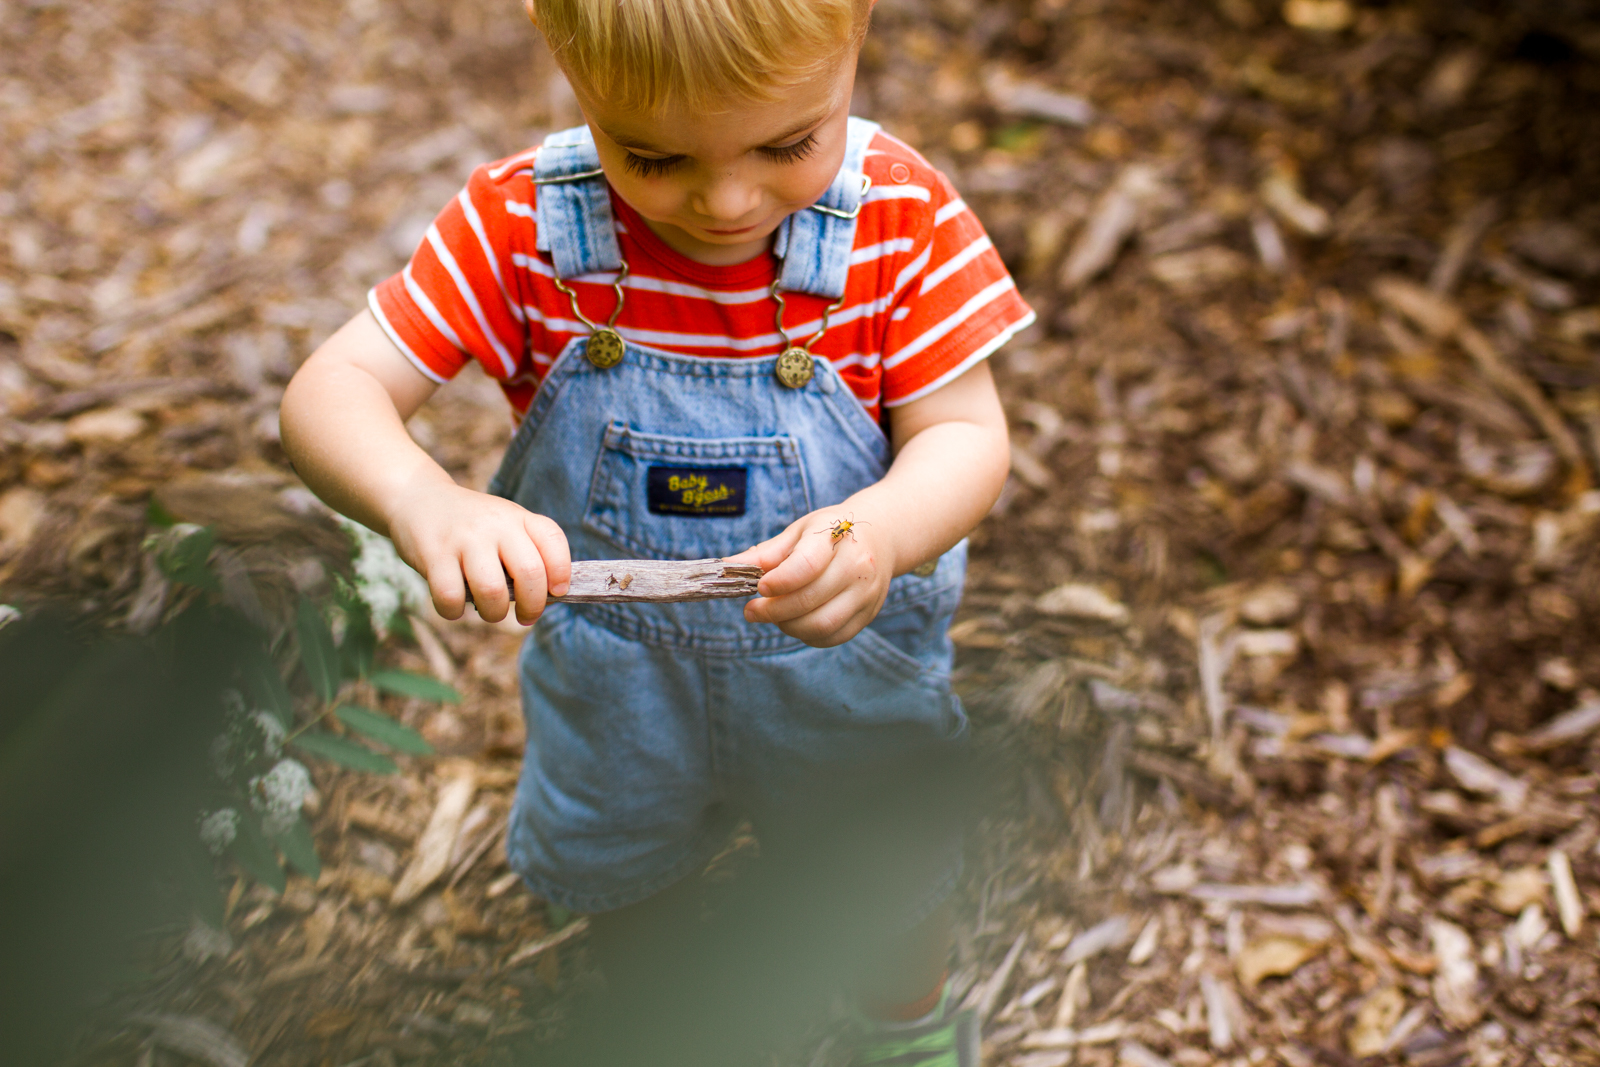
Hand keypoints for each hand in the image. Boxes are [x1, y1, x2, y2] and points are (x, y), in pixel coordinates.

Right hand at [385, 480, 570, 625]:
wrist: (419, 498)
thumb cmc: (472, 526)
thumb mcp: (505, 525)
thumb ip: (527, 553)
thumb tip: (548, 599)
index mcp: (518, 517)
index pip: (553, 541)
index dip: (562, 573)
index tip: (557, 591)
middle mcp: (495, 524)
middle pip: (529, 573)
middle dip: (533, 606)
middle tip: (526, 617)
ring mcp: (464, 538)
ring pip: (492, 591)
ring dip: (495, 613)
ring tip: (489, 611)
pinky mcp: (434, 554)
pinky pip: (451, 598)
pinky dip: (454, 612)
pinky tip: (455, 605)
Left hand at [726, 508, 894, 646]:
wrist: (880, 537)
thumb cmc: (830, 534)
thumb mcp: (800, 532)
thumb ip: (767, 553)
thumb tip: (728, 567)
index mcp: (836, 538)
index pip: (807, 565)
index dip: (779, 582)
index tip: (760, 588)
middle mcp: (857, 566)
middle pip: (810, 600)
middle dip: (773, 611)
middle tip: (752, 611)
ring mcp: (866, 593)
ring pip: (822, 625)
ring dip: (789, 627)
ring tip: (773, 617)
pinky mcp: (868, 614)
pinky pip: (833, 636)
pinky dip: (807, 636)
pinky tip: (794, 623)